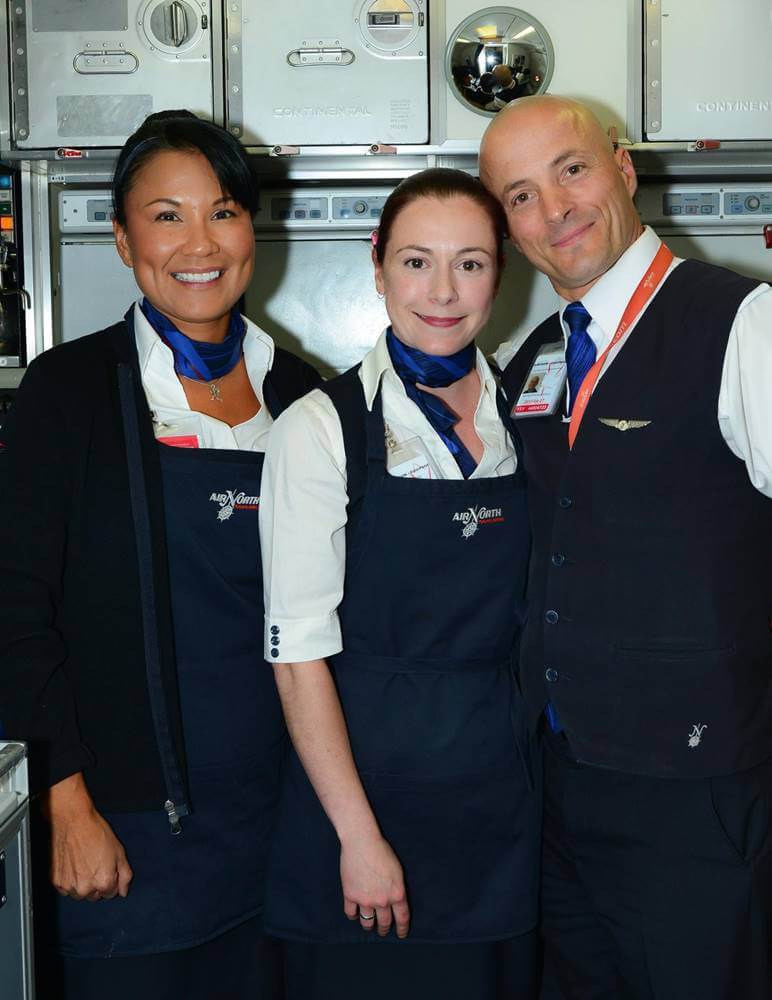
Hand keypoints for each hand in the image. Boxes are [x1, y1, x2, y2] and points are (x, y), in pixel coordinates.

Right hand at [42, 773, 132, 901]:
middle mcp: (85, 889)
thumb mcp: (119, 852)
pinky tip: (73, 864)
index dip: (111, 879)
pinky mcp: (56, 882)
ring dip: (83, 883)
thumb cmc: (96, 833)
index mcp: (104, 882)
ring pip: (80, 894)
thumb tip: (123, 891)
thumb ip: (125, 875)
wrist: (73, 821)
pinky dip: (70, 880)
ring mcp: (69, 887)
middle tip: (95, 863)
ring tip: (84, 862)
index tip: (107, 867)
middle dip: (97, 883)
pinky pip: (67, 888)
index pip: (111, 894)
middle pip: (95, 896)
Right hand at [340, 833, 409, 938]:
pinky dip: (353, 915)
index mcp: (397, 893)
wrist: (362, 843)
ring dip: (368, 926)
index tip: (400, 934)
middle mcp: (382, 901)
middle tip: (382, 931)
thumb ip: (397, 888)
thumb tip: (396, 901)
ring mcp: (365, 900)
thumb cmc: (382, 851)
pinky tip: (355, 914)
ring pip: (367, 923)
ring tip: (369, 925)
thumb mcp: (398, 871)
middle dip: (384, 929)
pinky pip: (351, 914)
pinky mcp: (350, 896)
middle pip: (384, 923)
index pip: (402, 918)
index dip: (402, 929)